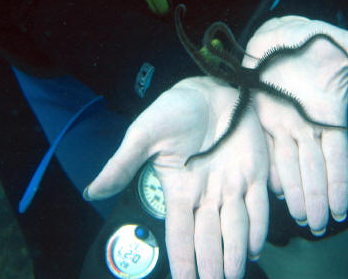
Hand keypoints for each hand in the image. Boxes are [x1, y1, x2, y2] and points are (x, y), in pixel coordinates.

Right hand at [85, 77, 268, 278]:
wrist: (208, 88)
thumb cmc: (173, 110)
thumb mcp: (143, 135)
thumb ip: (121, 165)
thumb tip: (90, 192)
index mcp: (180, 190)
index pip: (180, 234)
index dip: (182, 260)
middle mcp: (206, 194)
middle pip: (208, 238)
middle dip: (210, 265)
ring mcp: (231, 184)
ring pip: (234, 228)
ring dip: (233, 255)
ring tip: (231, 277)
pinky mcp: (254, 172)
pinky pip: (257, 205)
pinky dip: (257, 228)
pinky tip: (255, 248)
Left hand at [243, 16, 347, 234]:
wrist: (280, 29)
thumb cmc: (317, 38)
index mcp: (329, 114)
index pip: (337, 157)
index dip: (340, 184)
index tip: (342, 210)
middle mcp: (307, 124)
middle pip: (314, 169)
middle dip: (317, 198)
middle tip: (319, 227)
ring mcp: (283, 121)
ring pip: (291, 164)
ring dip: (296, 191)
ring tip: (300, 218)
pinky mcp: (262, 114)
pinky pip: (266, 146)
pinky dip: (270, 168)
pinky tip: (273, 191)